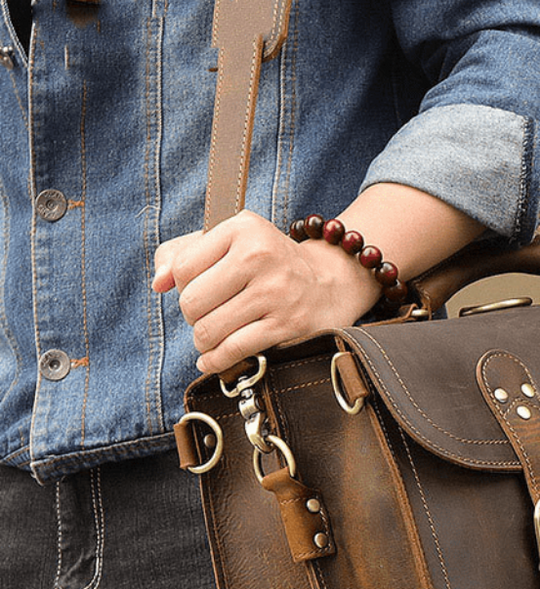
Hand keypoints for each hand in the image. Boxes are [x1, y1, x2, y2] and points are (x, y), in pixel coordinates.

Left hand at [152, 210, 380, 373]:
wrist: (331, 282)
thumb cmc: (271, 263)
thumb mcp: (231, 242)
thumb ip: (183, 253)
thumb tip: (158, 283)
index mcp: (243, 228)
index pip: (183, 267)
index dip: (184, 286)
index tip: (201, 290)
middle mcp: (259, 256)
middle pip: (192, 302)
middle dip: (193, 316)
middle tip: (209, 315)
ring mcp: (275, 292)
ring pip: (208, 330)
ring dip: (204, 340)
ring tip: (213, 335)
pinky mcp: (286, 324)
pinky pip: (233, 350)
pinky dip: (216, 360)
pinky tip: (213, 358)